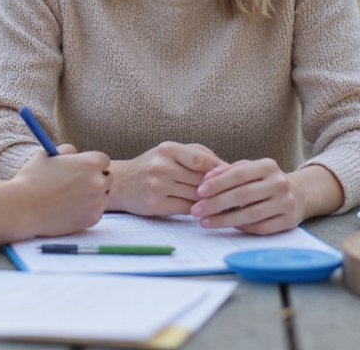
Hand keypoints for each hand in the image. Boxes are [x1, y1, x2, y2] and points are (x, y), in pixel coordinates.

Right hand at [11, 144, 110, 236]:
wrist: (22, 208)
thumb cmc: (30, 179)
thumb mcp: (46, 155)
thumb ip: (65, 151)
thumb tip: (75, 152)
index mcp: (90, 162)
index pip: (103, 160)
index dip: (93, 165)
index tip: (84, 170)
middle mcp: (98, 181)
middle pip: (108, 178)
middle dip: (96, 180)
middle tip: (81, 185)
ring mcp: (97, 202)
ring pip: (103, 196)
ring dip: (93, 196)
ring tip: (70, 199)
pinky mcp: (92, 219)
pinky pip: (95, 212)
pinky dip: (86, 211)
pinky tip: (68, 210)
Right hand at [107, 142, 224, 216]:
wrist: (122, 183)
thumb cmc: (153, 165)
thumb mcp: (172, 151)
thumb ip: (199, 154)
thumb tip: (227, 166)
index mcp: (168, 149)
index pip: (201, 160)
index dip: (220, 169)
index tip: (234, 175)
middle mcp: (162, 166)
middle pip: (200, 179)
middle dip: (219, 187)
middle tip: (237, 192)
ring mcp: (157, 186)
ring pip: (196, 195)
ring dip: (212, 200)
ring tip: (227, 202)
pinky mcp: (155, 204)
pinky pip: (186, 208)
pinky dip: (199, 210)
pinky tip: (208, 210)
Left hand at [188, 158, 305, 234]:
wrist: (296, 194)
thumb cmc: (263, 181)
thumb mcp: (249, 169)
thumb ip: (228, 171)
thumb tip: (206, 179)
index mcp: (268, 166)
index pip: (239, 174)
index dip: (218, 183)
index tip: (199, 192)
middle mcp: (280, 183)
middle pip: (243, 195)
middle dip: (216, 204)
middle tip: (196, 210)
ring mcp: (286, 202)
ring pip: (250, 214)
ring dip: (224, 220)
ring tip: (205, 222)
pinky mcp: (288, 221)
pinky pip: (260, 228)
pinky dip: (241, 228)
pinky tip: (226, 227)